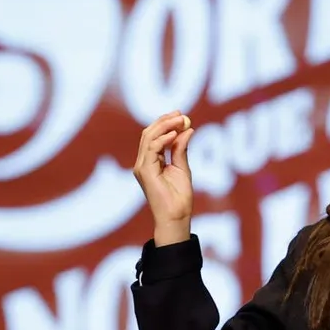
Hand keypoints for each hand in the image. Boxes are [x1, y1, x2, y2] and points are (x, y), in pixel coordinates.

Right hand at [132, 111, 195, 244]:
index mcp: (151, 161)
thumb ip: (181, 149)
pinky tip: (175, 134)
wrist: (176, 215)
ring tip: (180, 120)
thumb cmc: (179, 197)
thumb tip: (187, 129)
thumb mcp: (182, 167)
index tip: (180, 115)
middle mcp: (143, 162)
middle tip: (181, 114)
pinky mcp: (144, 172)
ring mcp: (142, 167)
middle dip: (164, 121)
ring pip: (148, 138)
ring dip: (165, 126)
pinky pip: (151, 149)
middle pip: (149, 134)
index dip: (165, 123)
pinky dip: (163, 139)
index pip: (154, 136)